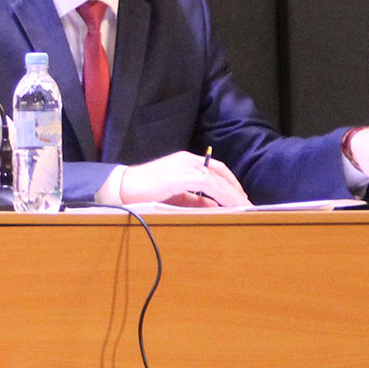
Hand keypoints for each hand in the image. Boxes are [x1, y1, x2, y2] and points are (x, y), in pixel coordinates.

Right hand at [117, 150, 252, 207]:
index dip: (229, 182)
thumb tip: (214, 205)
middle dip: (236, 188)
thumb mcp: (173, 195)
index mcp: (184, 161)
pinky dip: (225, 196)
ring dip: (233, 194)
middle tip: (247, 204)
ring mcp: (186, 166)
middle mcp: (187, 160)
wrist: (120, 188)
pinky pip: (211, 185)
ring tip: (245, 207)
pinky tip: (232, 205)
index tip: (239, 196)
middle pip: (220, 171)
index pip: (214, 168)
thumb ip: (193, 199)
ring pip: (218, 178)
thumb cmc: (142, 192)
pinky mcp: (184, 175)